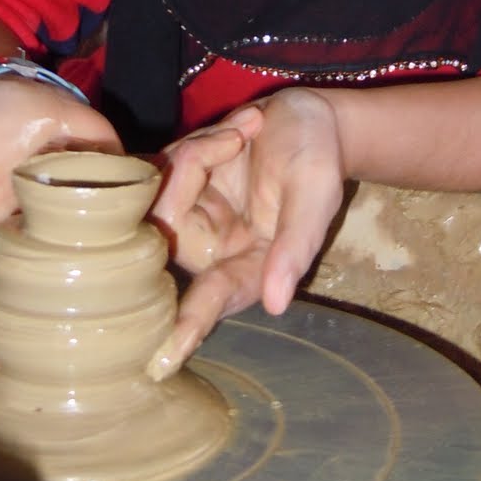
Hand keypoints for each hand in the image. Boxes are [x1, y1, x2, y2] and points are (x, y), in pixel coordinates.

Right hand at [0, 77, 120, 373]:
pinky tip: (139, 264)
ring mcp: (77, 226)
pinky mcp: (111, 193)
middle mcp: (36, 251)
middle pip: (41, 303)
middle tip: (42, 360)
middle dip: (41, 334)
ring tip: (95, 327)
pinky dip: (136, 236)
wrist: (10, 93)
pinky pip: (127, 218)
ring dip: (96, 296)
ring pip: (90, 270)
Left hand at [146, 88, 345, 377]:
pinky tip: (232, 131)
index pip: (214, 299)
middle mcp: (214, 249)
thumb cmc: (320, 156)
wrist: (309, 117)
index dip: (187, 327)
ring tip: (244, 131)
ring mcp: (191, 217)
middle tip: (237, 137)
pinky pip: (159, 165)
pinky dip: (192, 139)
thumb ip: (296, 246)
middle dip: (192, 170)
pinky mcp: (177, 186)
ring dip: (199, 149)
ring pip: (160, 189)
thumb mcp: (316, 194)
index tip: (161, 363)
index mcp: (251, 267)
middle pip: (170, 224)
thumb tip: (276, 304)